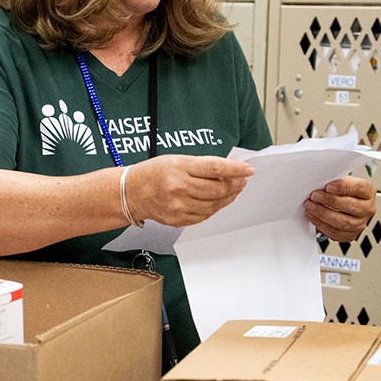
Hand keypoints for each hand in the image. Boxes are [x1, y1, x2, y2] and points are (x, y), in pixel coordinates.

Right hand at [128, 155, 254, 227]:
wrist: (132, 192)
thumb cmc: (154, 173)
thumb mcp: (177, 160)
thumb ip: (202, 165)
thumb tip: (229, 170)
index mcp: (179, 168)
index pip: (214, 168)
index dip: (235, 169)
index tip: (248, 169)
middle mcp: (178, 188)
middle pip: (217, 189)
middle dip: (234, 184)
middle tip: (242, 180)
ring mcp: (178, 206)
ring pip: (213, 205)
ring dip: (227, 198)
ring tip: (233, 190)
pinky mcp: (177, 220)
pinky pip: (204, 216)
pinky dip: (214, 209)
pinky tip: (218, 201)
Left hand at [305, 176, 375, 242]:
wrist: (342, 205)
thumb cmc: (342, 192)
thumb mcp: (340, 181)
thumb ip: (334, 181)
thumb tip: (319, 183)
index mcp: (368, 192)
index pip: (360, 188)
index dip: (343, 187)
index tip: (328, 186)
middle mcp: (367, 209)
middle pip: (351, 206)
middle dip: (330, 201)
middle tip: (315, 196)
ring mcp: (360, 224)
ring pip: (343, 222)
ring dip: (323, 214)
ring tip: (311, 206)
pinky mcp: (350, 235)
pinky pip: (335, 233)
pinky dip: (321, 224)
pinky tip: (313, 216)